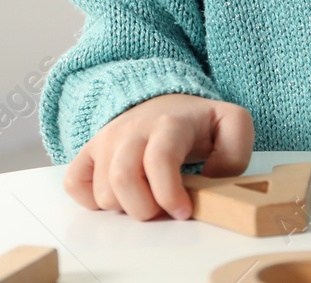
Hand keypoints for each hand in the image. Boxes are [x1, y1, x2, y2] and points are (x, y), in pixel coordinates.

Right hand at [61, 93, 253, 220]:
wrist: (164, 100)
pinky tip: (119, 196)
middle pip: (123, 179)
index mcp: (168, 124)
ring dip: (125, 208)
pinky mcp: (89, 151)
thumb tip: (211, 181)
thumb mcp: (231, 124)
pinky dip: (92, 200)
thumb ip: (235, 152)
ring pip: (102, 189)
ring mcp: (106, 140)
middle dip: (145, 209)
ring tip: (147, 199)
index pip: (159, 160)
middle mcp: (131, 130)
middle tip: (163, 210)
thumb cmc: (196, 122)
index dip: (169, 195)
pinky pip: (75, 183)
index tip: (183, 211)